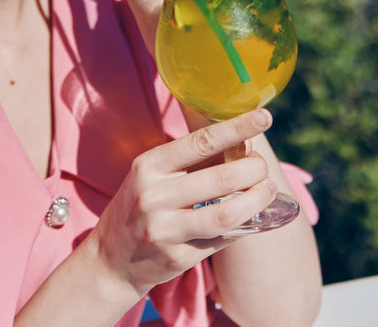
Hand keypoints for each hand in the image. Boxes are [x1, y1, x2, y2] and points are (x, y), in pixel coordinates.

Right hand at [85, 109, 276, 298]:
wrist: (110, 260)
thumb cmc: (140, 206)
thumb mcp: (153, 175)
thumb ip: (192, 161)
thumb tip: (243, 146)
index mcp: (149, 166)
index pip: (201, 142)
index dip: (236, 128)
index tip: (263, 116)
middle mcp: (154, 196)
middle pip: (222, 179)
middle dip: (254, 170)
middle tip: (263, 167)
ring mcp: (165, 230)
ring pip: (227, 213)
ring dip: (257, 200)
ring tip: (267, 190)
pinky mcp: (177, 258)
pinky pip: (222, 239)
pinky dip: (243, 226)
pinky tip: (250, 216)